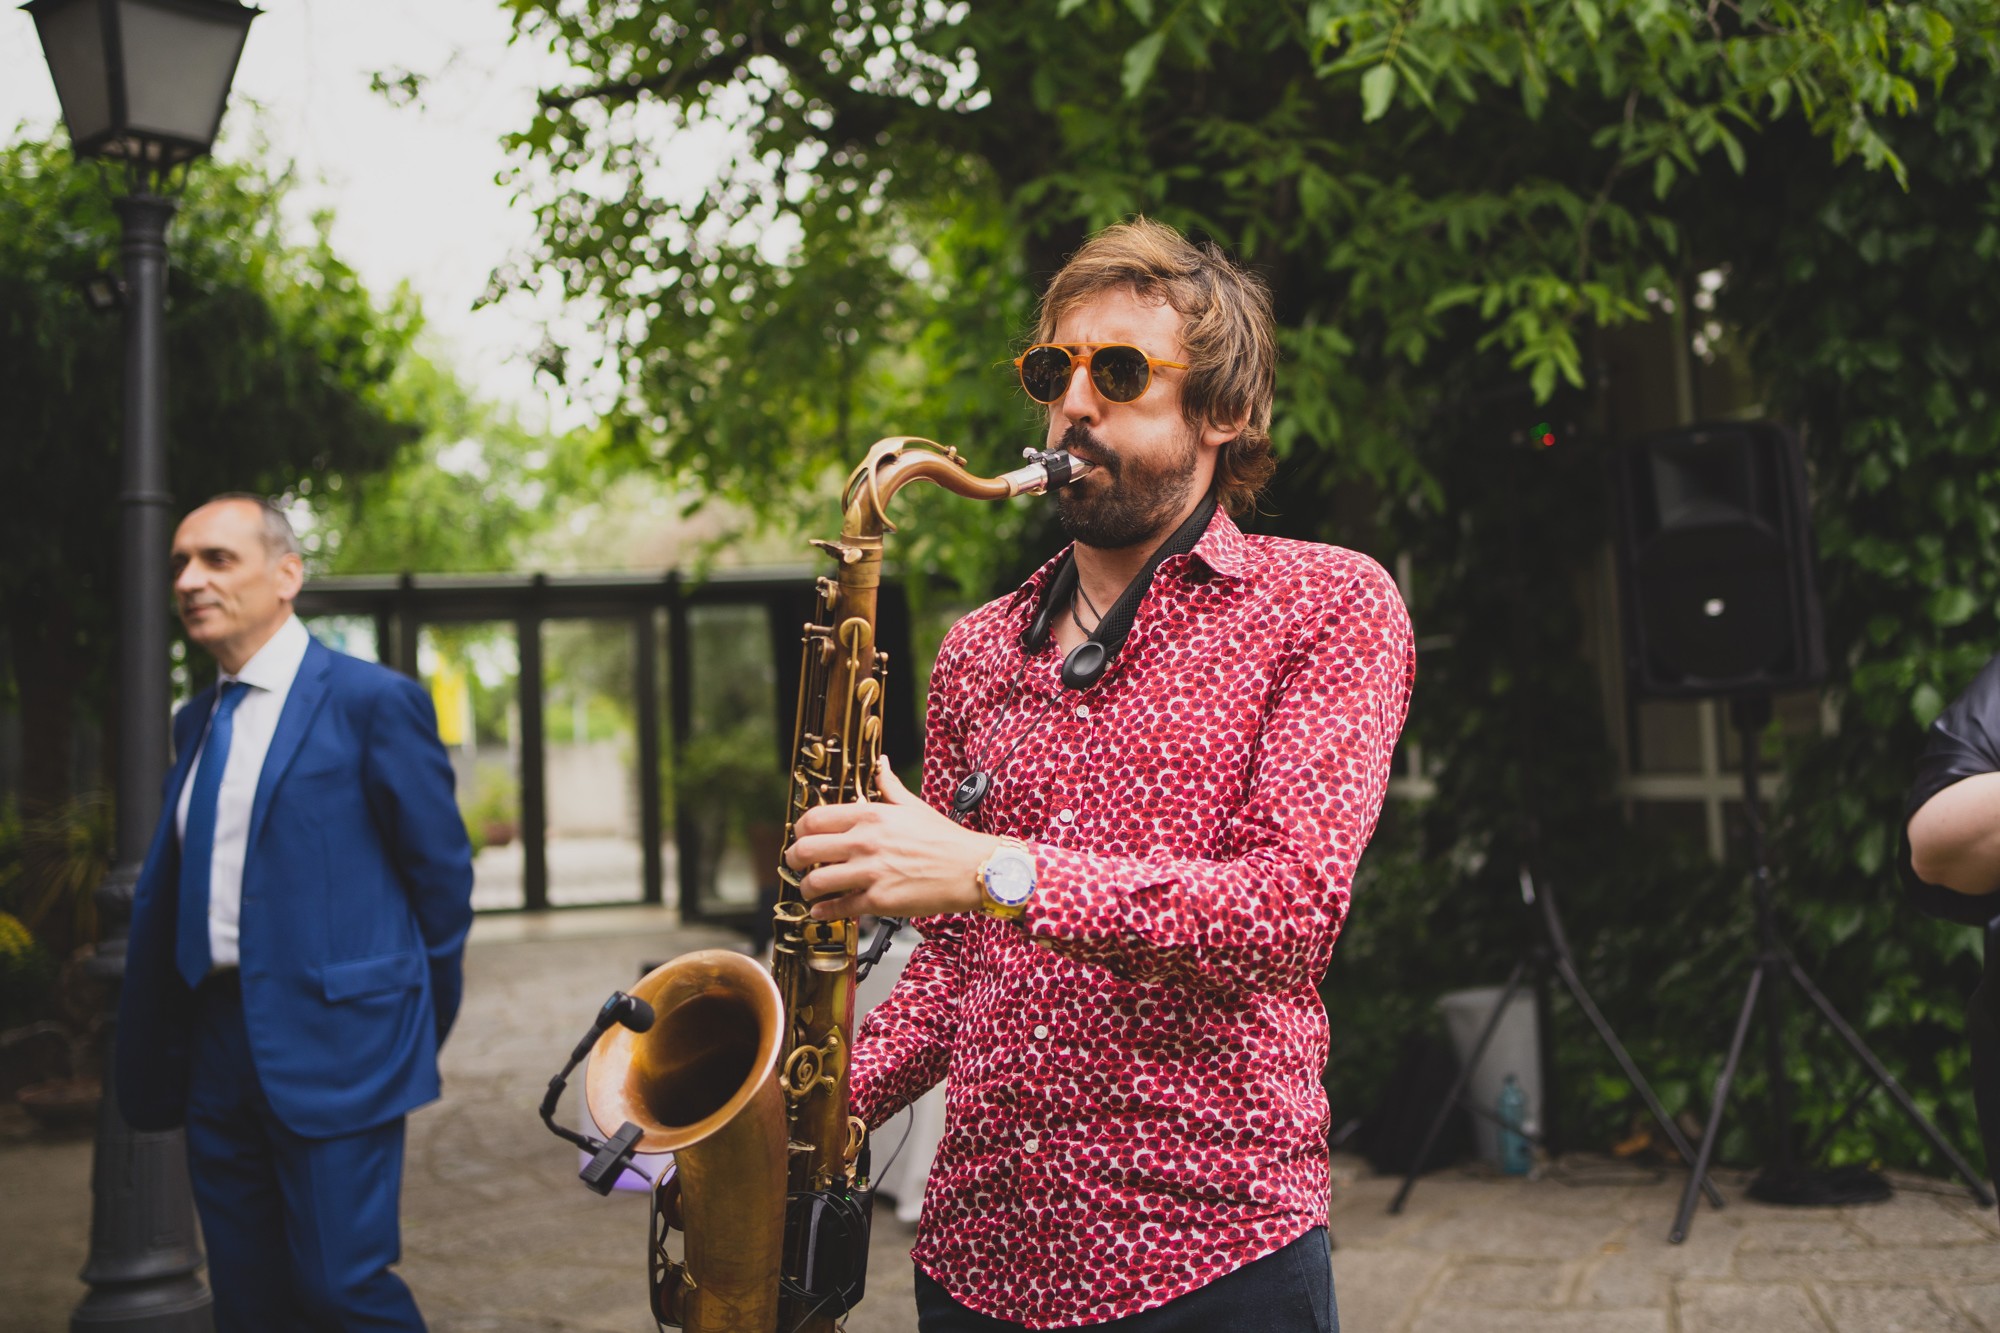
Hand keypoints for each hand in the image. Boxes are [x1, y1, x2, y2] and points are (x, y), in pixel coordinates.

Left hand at [786, 759, 998, 920]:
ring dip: (806, 888)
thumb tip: (880, 763)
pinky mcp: (878, 900)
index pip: (815, 819)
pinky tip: (822, 911)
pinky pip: (838, 908)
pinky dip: (824, 911)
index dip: (800, 830)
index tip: (801, 836)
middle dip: (793, 859)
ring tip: (810, 889)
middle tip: (795, 864)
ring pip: (815, 882)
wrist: (971, 868)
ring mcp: (870, 872)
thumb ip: (888, 786)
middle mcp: (865, 841)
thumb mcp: (913, 806)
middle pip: (805, 850)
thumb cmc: (945, 839)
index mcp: (871, 815)